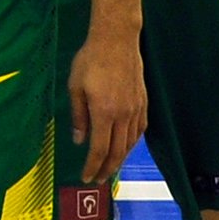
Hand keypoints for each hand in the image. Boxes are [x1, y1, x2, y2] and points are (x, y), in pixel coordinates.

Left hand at [65, 27, 145, 185]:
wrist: (117, 39)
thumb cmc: (91, 60)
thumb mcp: (75, 87)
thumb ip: (78, 117)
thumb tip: (79, 141)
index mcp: (104, 112)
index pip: (99, 150)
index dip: (92, 167)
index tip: (86, 177)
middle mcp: (123, 115)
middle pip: (117, 152)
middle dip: (106, 169)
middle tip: (98, 180)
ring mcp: (136, 109)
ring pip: (130, 143)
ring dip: (120, 159)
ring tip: (110, 168)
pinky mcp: (143, 101)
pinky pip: (140, 130)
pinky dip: (132, 143)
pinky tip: (126, 146)